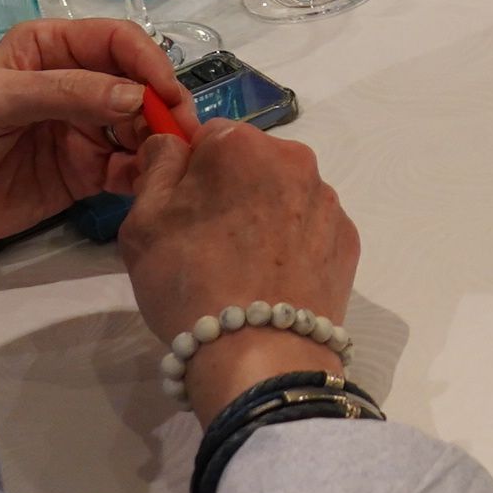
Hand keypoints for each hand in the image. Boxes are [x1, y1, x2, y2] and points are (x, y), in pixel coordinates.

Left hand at [0, 15, 187, 264]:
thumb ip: (65, 93)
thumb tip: (137, 97)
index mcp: (51, 49)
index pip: (118, 42)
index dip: (149, 64)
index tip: (168, 96)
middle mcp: (75, 85)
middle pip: (139, 86)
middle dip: (164, 106)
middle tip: (180, 139)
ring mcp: (81, 131)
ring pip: (140, 128)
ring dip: (159, 142)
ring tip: (168, 165)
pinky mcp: (81, 176)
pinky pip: (125, 170)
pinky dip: (143, 175)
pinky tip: (147, 185)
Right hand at [116, 117, 362, 422]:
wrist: (260, 355)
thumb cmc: (190, 282)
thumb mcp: (143, 222)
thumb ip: (157, 166)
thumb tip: (172, 143)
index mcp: (243, 145)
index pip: (207, 137)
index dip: (188, 171)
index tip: (179, 210)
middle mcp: (296, 160)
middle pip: (251, 163)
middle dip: (229, 190)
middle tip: (205, 243)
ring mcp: (329, 202)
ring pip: (283, 195)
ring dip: (264, 215)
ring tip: (241, 269)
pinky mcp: (349, 240)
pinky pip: (309, 228)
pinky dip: (292, 244)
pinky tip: (272, 281)